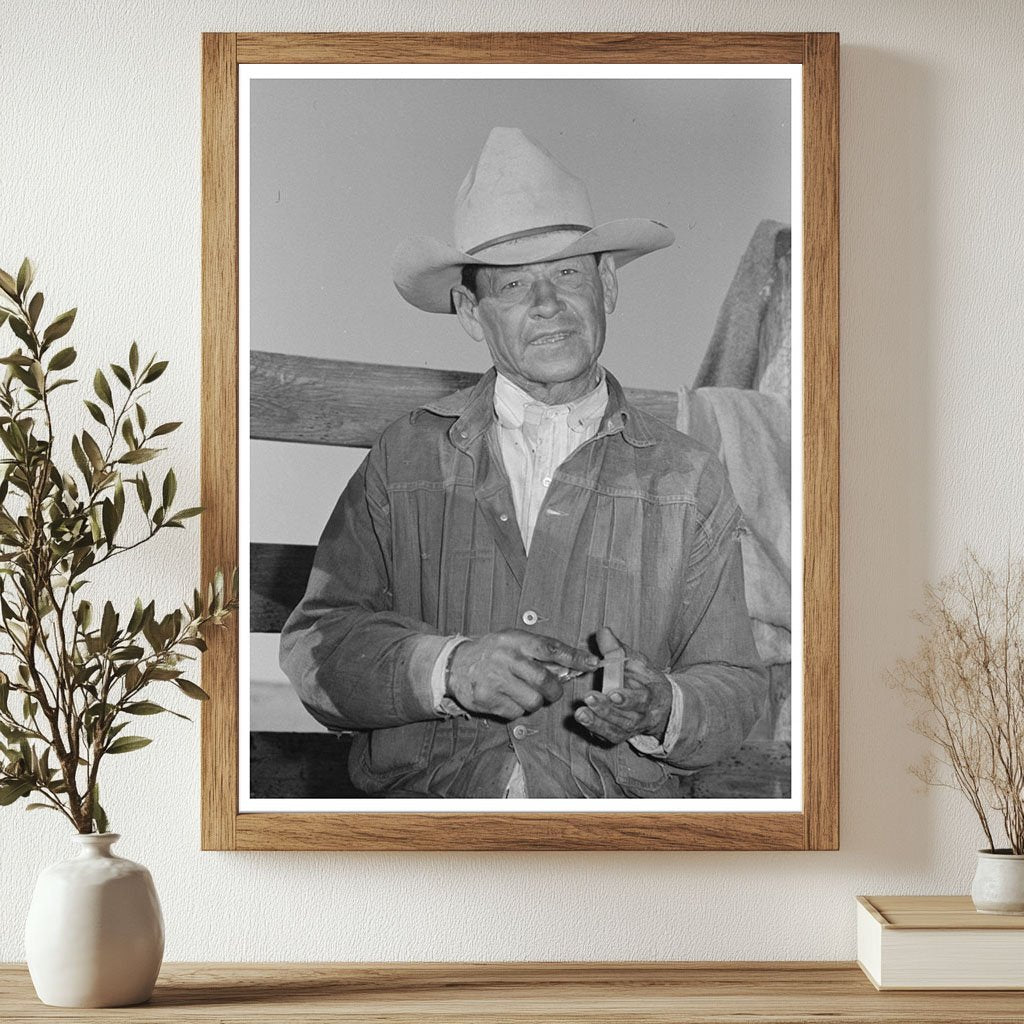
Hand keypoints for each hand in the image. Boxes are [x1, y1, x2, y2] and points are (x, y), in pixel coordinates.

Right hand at [447, 630, 598, 719]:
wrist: (454, 665)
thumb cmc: (491, 652)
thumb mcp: (513, 641)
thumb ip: (538, 651)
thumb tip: (571, 665)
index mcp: (515, 640)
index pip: (551, 648)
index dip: (574, 657)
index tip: (592, 663)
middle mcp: (506, 659)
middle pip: (545, 680)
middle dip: (554, 690)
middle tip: (552, 691)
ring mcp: (495, 680)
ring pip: (533, 701)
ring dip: (534, 701)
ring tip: (522, 692)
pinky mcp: (488, 699)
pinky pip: (516, 712)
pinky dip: (517, 709)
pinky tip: (507, 697)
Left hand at [574, 627, 672, 744]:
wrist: (659, 706)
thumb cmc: (645, 679)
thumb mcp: (636, 661)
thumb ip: (618, 649)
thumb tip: (602, 632)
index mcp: (652, 696)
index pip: (642, 700)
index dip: (628, 698)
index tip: (612, 693)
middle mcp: (644, 717)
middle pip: (627, 718)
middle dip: (607, 710)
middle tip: (589, 698)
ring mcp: (631, 729)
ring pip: (616, 730)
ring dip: (598, 722)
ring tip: (580, 713)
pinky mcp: (620, 735)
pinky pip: (608, 737)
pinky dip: (596, 731)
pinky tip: (584, 721)